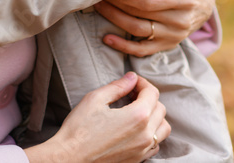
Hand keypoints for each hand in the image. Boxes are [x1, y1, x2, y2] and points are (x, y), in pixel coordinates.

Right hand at [25, 73, 168, 162]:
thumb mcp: (95, 99)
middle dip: (149, 98)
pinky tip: (135, 130)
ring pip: (163, 129)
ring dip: (154, 116)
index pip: (152, 93)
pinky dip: (151, 134)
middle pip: (161, 109)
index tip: (133, 82)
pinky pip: (155, 145)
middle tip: (132, 94)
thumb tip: (132, 78)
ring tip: (137, 112)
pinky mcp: (138, 160)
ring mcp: (143, 150)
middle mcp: (145, 135)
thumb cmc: (79, 129)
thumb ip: (118, 86)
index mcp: (137, 116)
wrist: (70, 158)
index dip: (143, 83)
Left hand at [94, 0, 214, 56]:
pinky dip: (123, 47)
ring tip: (98, 7)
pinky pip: (142, 51)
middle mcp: (180, 21)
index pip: (149, 1)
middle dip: (116, 4)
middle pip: (139, 15)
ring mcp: (173, 36)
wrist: (205, 6)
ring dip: (114, 20)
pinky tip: (106, 39)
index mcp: (186, 1)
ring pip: (138, 31)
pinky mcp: (166, 46)